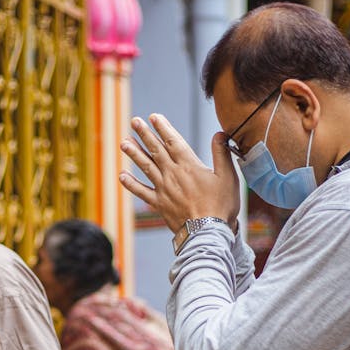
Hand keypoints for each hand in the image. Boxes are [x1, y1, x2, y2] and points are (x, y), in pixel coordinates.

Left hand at [119, 114, 240, 233]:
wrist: (207, 233)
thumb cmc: (221, 206)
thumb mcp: (228, 177)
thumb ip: (221, 154)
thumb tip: (220, 134)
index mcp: (189, 166)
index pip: (173, 141)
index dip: (162, 127)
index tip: (153, 116)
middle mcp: (173, 174)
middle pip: (156, 150)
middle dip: (144, 134)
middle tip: (134, 121)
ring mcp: (163, 189)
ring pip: (146, 167)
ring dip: (134, 154)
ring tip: (124, 142)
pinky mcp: (159, 204)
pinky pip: (141, 192)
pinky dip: (131, 184)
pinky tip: (122, 176)